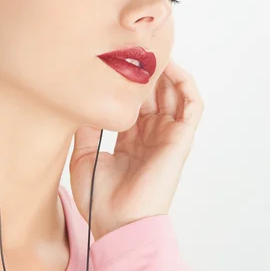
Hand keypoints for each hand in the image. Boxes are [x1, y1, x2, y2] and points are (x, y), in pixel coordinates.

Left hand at [69, 58, 203, 239]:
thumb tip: (78, 102)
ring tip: (152, 50)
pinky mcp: (180, 139)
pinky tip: (171, 68)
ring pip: (173, 93)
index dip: (125, 82)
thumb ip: (85, 130)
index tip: (112, 60)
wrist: (119, 224)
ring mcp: (166, 136)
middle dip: (145, 70)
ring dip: (166, 71)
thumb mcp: (84, 157)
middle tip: (132, 46)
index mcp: (130, 139)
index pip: (132, 102)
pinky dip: (185, 84)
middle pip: (153, 93)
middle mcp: (150, 134)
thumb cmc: (102, 199)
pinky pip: (192, 105)